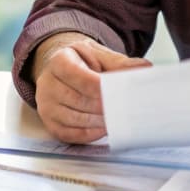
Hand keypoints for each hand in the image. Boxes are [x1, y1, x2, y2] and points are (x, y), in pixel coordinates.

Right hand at [32, 33, 150, 143]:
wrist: (60, 68)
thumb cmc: (81, 62)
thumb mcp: (98, 55)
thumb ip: (120, 63)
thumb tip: (144, 68)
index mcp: (59, 61)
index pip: (81, 78)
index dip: (101, 89)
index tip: (119, 95)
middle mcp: (47, 83)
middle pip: (78, 101)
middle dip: (103, 108)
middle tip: (123, 111)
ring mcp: (45, 104)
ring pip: (74, 119)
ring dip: (98, 122)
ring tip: (116, 120)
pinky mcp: (49, 122)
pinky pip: (69, 134)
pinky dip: (88, 134)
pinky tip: (103, 129)